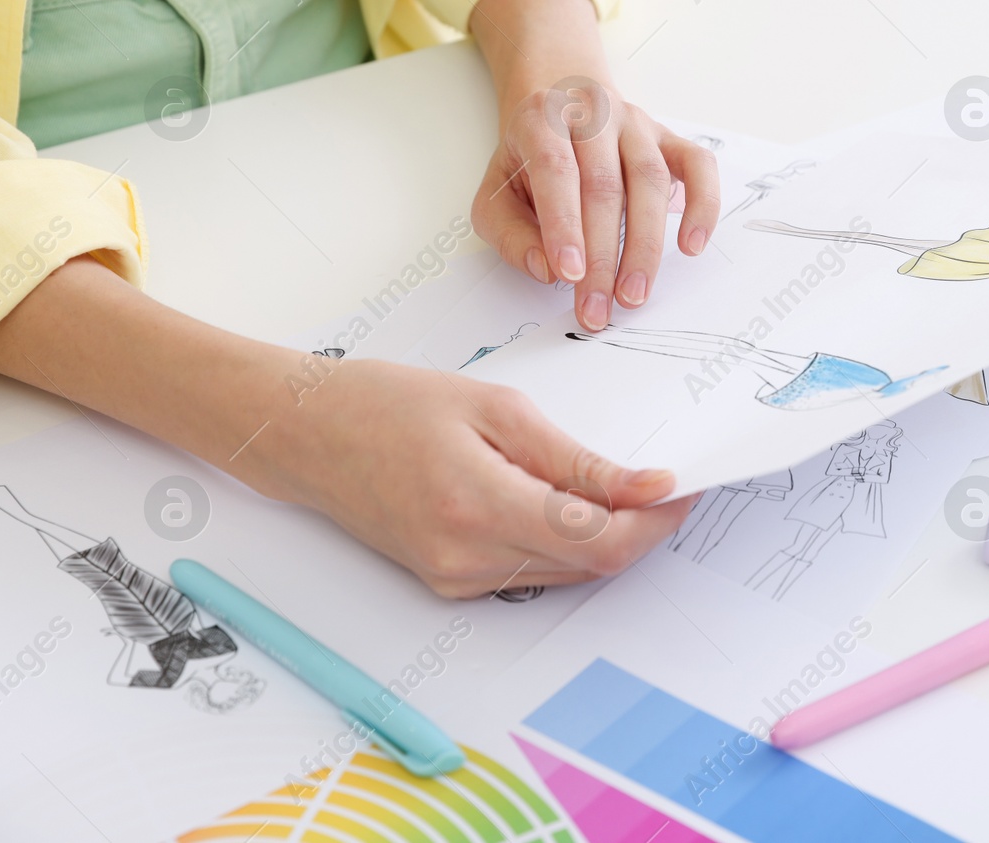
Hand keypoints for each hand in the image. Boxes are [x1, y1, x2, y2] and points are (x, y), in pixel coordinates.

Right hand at [261, 358, 693, 596]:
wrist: (306, 436)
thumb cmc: (388, 404)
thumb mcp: (494, 409)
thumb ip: (574, 459)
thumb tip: (645, 486)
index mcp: (479, 505)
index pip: (599, 541)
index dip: (655, 521)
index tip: (683, 488)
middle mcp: (468, 559)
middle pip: (591, 566)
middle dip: (641, 527)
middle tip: (665, 483)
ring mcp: (457, 579)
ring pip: (567, 574)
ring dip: (607, 537)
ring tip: (620, 485)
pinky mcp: (451, 583)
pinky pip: (533, 573)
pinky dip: (566, 543)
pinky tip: (568, 502)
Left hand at [470, 0, 719, 330]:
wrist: (559, 95)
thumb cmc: (528, 154)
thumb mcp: (495, 190)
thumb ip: (510, 233)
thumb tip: (546, 268)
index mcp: (543, 120)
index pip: (556, 170)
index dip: (563, 224)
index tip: (568, 274)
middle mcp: (594, 115)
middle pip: (605, 186)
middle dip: (602, 256)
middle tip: (598, 307)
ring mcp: (637, 125)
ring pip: (651, 181)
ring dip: (645, 246)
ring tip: (634, 295)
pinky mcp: (670, 138)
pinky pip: (699, 166)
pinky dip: (702, 205)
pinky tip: (691, 245)